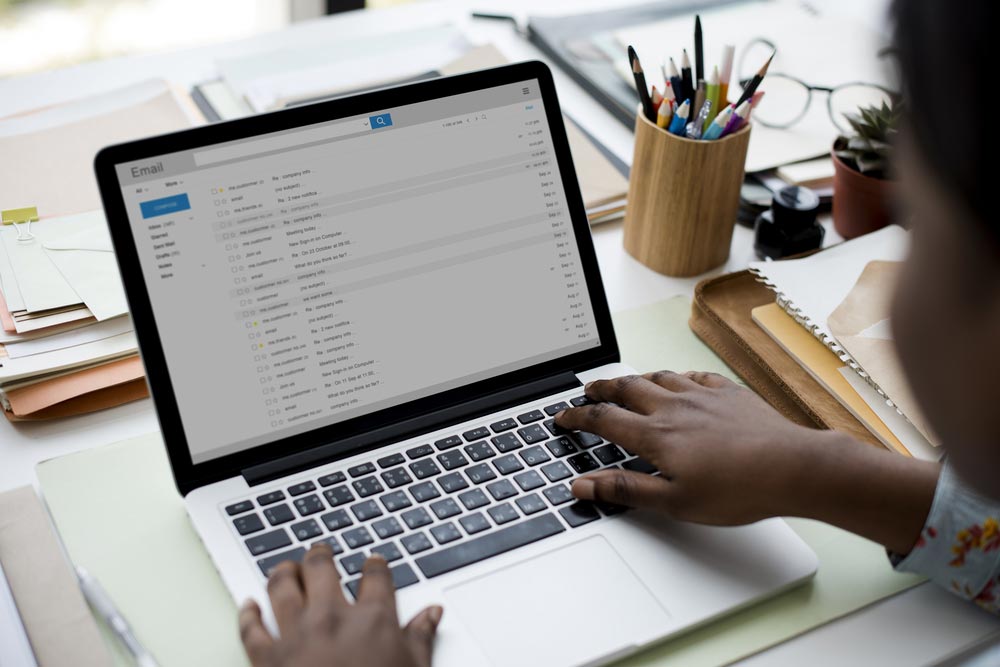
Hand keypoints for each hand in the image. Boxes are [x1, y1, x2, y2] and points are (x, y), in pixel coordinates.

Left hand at [239, 545, 441, 666]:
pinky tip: (249, 606)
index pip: (375, 575)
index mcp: (372, 618)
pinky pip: (250, 629)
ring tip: (287, 569)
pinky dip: (247, 615)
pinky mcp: (267, 659)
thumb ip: (421, 638)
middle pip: (321, 567)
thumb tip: (432, 614)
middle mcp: (332, 617)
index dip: (374, 564)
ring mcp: (296, 635)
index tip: (373, 563)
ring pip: (282, 586)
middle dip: (320, 555)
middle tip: (320, 553)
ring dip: (284, 573)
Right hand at [555, 371, 815, 524]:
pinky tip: (679, 382)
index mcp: (656, 435)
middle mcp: (674, 408)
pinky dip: (676, 377)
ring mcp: (703, 396)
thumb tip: (584, 485)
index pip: (603, 419)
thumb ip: (626, 489)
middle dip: (601, 388)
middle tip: (586, 390)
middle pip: (626, 389)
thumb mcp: (674, 502)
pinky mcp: (728, 393)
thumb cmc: (738, 490)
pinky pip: (693, 376)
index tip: (562, 417)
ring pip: (658, 377)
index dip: (577, 417)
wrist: (793, 467)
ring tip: (625, 384)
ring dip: (635, 379)